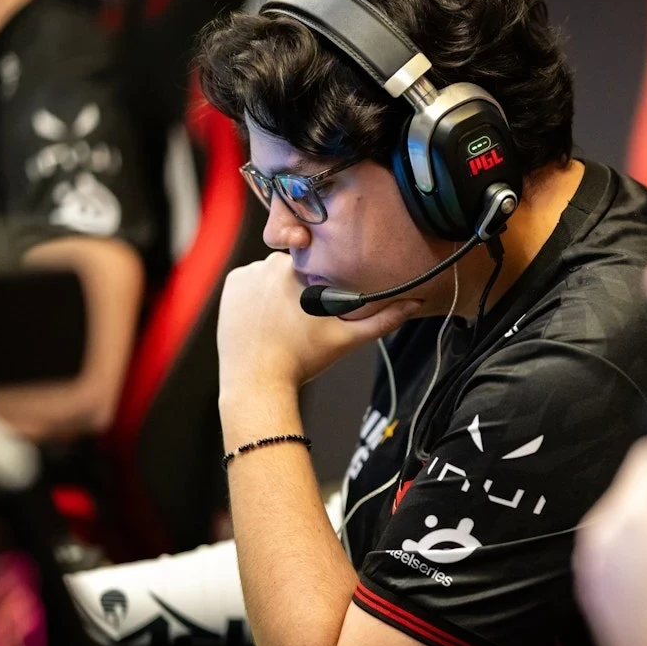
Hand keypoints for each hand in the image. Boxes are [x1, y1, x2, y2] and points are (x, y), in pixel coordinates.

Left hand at [216, 252, 420, 393]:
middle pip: (295, 265)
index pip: (319, 263)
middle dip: (300, 284)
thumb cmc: (303, 361)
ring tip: (283, 317)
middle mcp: (271, 263)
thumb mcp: (348, 338)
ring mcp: (247, 273)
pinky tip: (263, 314)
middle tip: (303, 316)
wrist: (258, 382)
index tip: (321, 304)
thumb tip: (415, 303)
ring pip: (271, 271)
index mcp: (301, 270)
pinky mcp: (231, 283)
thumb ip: (383, 319)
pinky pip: (249, 279)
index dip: (323, 282)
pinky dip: (255, 292)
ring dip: (277, 286)